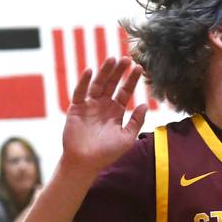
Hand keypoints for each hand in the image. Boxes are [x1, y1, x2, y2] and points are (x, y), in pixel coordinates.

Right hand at [63, 57, 147, 174]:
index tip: (139, 68)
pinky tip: (90, 71)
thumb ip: (136, 121)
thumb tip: (145, 104)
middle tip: (127, 58)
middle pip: (112, 84)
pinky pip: (80, 92)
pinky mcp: (76, 108)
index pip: (125, 91)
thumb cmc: (107, 153)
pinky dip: (84, 81)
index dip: (131, 80)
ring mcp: (89, 106)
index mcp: (116, 111)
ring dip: (104, 72)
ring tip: (112, 59)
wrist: (86, 163)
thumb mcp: (127, 137)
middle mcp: (103, 106)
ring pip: (97, 84)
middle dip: (119, 72)